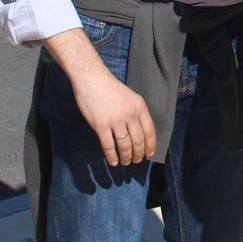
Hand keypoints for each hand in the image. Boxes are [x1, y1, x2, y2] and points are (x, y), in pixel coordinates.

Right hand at [45, 28, 155, 166]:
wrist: (92, 79)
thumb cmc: (110, 88)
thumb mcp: (131, 97)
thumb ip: (136, 113)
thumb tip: (140, 133)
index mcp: (139, 107)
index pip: (150, 132)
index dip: (150, 146)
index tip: (149, 155)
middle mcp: (130, 115)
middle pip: (138, 142)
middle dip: (138, 155)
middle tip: (136, 161)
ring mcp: (115, 121)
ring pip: (125, 146)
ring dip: (126, 157)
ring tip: (125, 162)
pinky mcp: (100, 126)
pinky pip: (109, 146)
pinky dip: (112, 157)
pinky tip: (113, 161)